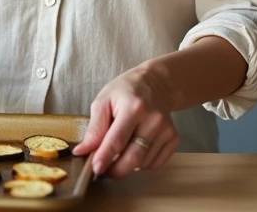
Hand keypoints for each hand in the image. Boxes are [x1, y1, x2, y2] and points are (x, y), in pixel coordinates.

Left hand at [71, 62, 179, 178]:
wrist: (156, 83)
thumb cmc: (125, 91)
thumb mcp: (103, 101)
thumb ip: (94, 128)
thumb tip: (83, 151)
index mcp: (133, 107)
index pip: (117, 140)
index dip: (104, 158)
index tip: (95, 169)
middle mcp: (153, 119)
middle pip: (134, 157)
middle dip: (116, 170)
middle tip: (104, 172)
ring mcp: (166, 130)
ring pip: (143, 163)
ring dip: (128, 166)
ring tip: (118, 154)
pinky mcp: (174, 138)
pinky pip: (155, 164)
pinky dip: (142, 164)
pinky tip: (135, 150)